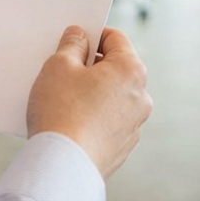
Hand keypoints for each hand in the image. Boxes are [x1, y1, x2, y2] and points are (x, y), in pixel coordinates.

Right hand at [26, 26, 152, 178]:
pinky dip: (93, 118)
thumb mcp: (59, 65)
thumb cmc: (61, 112)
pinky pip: (108, 122)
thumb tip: (79, 36)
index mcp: (130, 70)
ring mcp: (134, 125)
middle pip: (115, 69)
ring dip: (93, 93)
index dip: (92, 35)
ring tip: (64, 100)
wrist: (62, 166)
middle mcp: (140, 97)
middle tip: (64, 72)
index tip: (74, 41)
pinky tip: (71, 122)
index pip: (115, 38)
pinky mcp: (122, 147)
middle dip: (91, 67)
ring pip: (112, 97)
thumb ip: (72, 44)